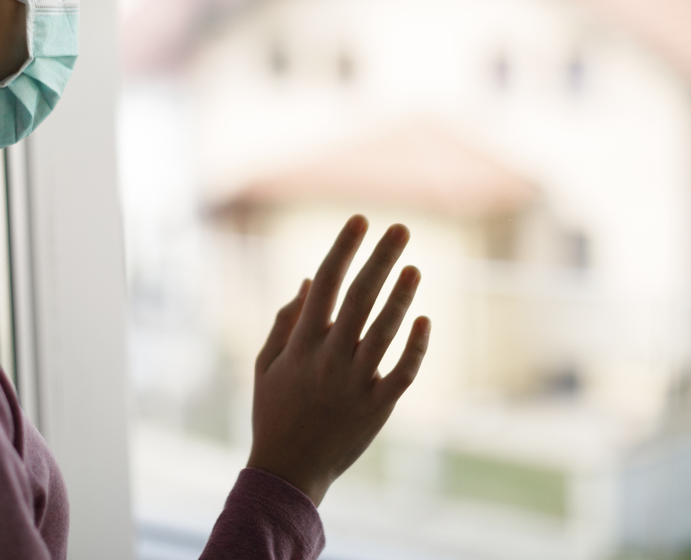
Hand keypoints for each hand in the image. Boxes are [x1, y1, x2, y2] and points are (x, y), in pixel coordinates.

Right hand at [246, 214, 430, 505]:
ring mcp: (355, 383)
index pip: (326, 284)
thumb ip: (286, 321)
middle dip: (380, 259)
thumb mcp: (266, 364)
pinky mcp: (377, 407)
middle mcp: (328, 358)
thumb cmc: (273, 412)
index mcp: (301, 344)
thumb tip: (310, 281)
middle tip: (400, 229)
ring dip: (400, 296)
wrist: (289, 470)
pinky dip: (415, 347)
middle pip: (360, 298)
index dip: (343, 249)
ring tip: (414, 267)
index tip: (359, 221)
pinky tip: (425, 320)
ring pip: (383, 331)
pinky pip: (402, 372)